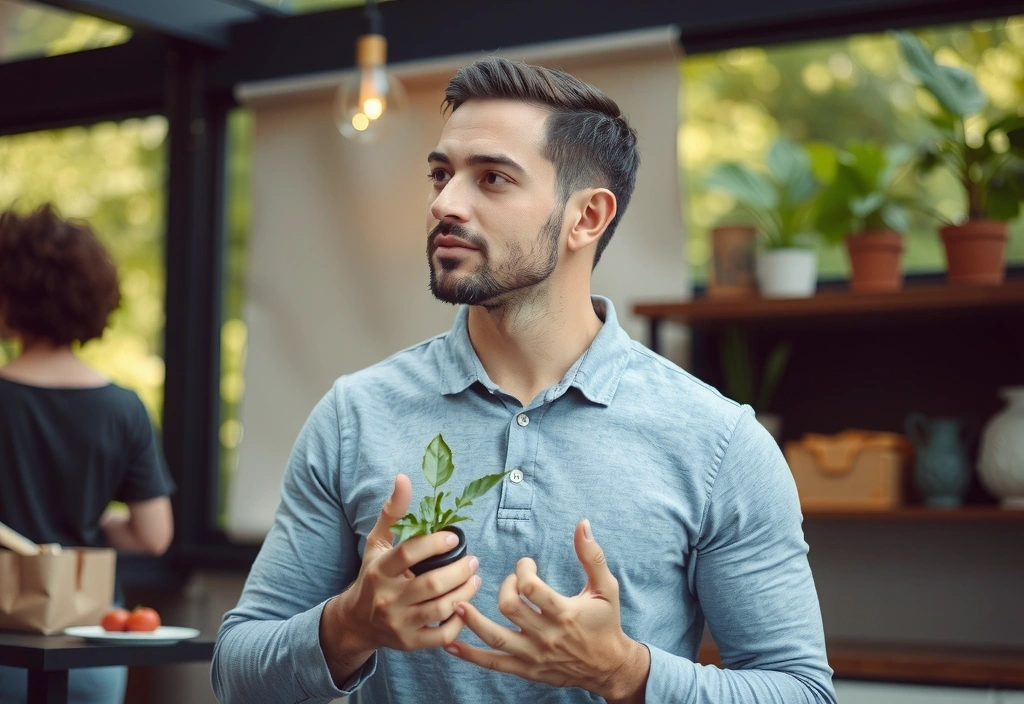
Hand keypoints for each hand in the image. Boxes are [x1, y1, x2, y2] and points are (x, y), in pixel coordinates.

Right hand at [320, 474, 481, 681]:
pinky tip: (464, 606)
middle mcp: (387, 597)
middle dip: (459, 571)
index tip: (454, 537)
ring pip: (440, 609)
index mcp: (380, 570)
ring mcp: (399, 622)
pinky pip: (441, 636)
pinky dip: (457, 622)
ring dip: (464, 593)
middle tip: (474, 560)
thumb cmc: (373, 576)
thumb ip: (392, 512)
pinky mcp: (409, 643)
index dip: (434, 543)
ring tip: (474, 579)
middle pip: (431, 583)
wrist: (356, 622)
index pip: (408, 553)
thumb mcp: (377, 543)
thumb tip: (403, 478)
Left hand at [445, 520, 649, 702]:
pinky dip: (471, 655)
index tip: (526, 564)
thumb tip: (582, 525)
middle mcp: (547, 636)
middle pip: (511, 608)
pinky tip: (450, 644)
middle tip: (509, 580)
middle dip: (504, 586)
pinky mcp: (527, 669)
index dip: (523, 569)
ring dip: (473, 622)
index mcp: (565, 613)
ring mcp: (535, 656)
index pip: (532, 588)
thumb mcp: (606, 588)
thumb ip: (592, 556)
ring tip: (456, 605)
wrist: (609, 666)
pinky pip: (494, 663)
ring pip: (496, 639)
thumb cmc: (606, 623)